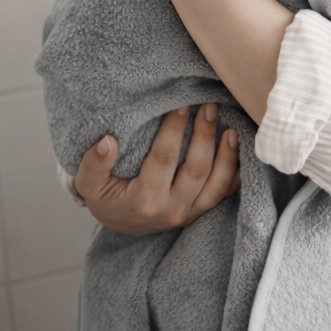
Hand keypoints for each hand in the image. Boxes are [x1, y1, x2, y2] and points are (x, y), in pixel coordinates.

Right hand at [75, 103, 240, 234]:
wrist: (123, 225)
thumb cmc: (108, 198)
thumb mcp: (89, 185)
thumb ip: (93, 164)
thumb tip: (108, 141)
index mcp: (144, 200)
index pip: (164, 160)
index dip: (174, 131)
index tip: (180, 106)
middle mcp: (171, 208)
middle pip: (196, 169)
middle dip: (205, 135)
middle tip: (209, 106)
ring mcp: (190, 212)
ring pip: (217, 183)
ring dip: (227, 154)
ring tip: (231, 127)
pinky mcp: (202, 211)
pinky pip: (225, 193)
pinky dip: (236, 172)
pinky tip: (240, 149)